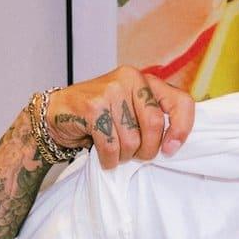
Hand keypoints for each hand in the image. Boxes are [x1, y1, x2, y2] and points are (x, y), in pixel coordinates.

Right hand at [45, 67, 195, 169]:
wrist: (56, 115)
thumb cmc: (99, 117)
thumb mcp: (130, 110)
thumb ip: (152, 118)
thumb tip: (173, 145)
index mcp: (145, 80)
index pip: (181, 102)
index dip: (182, 129)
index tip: (171, 149)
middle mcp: (130, 79)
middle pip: (154, 126)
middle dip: (146, 150)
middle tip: (135, 154)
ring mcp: (110, 91)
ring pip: (131, 140)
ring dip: (124, 156)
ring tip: (114, 150)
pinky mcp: (92, 107)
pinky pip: (111, 146)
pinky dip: (109, 160)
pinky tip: (103, 156)